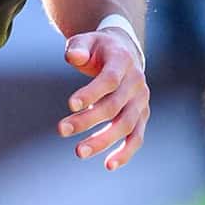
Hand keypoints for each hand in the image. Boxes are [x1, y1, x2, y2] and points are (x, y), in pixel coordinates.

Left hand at [59, 28, 149, 170]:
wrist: (123, 53)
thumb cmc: (98, 49)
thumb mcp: (86, 40)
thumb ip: (78, 47)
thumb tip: (72, 57)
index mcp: (122, 61)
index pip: (109, 80)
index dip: (91, 92)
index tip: (70, 105)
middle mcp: (136, 82)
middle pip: (114, 105)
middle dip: (87, 120)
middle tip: (61, 130)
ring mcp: (141, 101)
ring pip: (125, 125)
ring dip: (103, 140)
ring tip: (79, 152)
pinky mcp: (142, 116)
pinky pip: (137, 137)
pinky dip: (126, 152)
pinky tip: (108, 165)